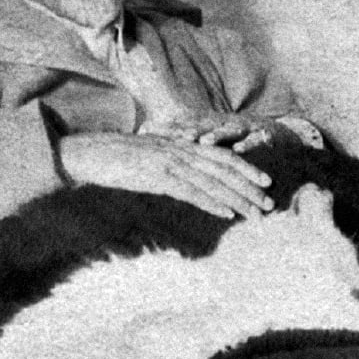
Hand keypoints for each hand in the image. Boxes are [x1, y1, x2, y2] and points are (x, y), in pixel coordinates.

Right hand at [58, 132, 273, 219]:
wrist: (88, 153)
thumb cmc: (115, 158)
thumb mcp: (149, 158)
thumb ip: (170, 165)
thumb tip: (186, 180)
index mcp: (180, 144)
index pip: (221, 156)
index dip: (246, 168)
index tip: (265, 182)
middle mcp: (180, 150)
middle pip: (223, 169)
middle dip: (249, 187)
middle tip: (270, 203)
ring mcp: (170, 162)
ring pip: (212, 182)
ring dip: (238, 199)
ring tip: (256, 213)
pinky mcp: (157, 176)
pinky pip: (190, 191)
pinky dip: (211, 203)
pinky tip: (227, 214)